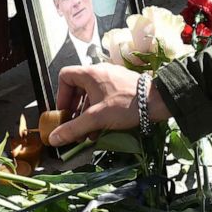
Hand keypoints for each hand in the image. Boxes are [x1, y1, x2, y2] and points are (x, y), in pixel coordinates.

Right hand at [49, 63, 169, 145]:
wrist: (157, 101)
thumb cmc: (125, 105)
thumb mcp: (96, 118)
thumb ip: (74, 128)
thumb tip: (54, 139)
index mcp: (90, 73)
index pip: (65, 76)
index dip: (60, 95)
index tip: (64, 112)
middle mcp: (100, 72)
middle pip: (77, 88)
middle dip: (74, 110)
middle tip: (74, 126)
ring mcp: (112, 78)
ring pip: (91, 95)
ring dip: (86, 114)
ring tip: (87, 134)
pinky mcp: (122, 87)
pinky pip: (104, 97)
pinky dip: (98, 112)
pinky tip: (100, 130)